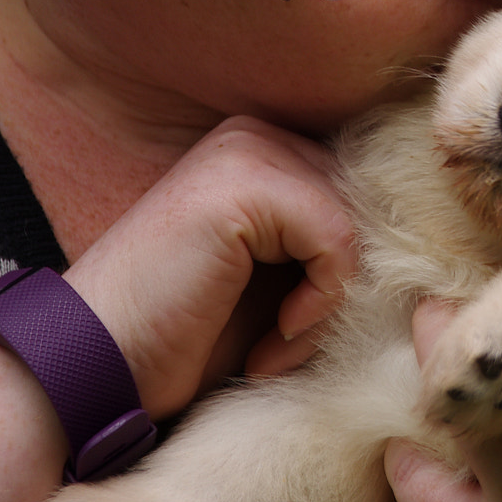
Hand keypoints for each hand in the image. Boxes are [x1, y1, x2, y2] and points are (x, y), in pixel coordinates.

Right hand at [63, 115, 356, 417]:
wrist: (96, 367)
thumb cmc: (182, 336)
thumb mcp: (271, 278)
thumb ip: (321, 239)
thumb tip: (404, 240)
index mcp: (260, 147)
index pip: (358, 191)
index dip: (344, 268)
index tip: (300, 327)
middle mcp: (254, 134)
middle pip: (362, 205)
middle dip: (338, 286)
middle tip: (287, 344)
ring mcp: (247, 151)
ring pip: (354, 224)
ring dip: (328, 305)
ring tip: (276, 349)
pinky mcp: (245, 185)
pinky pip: (337, 241)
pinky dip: (319, 305)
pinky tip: (272, 344)